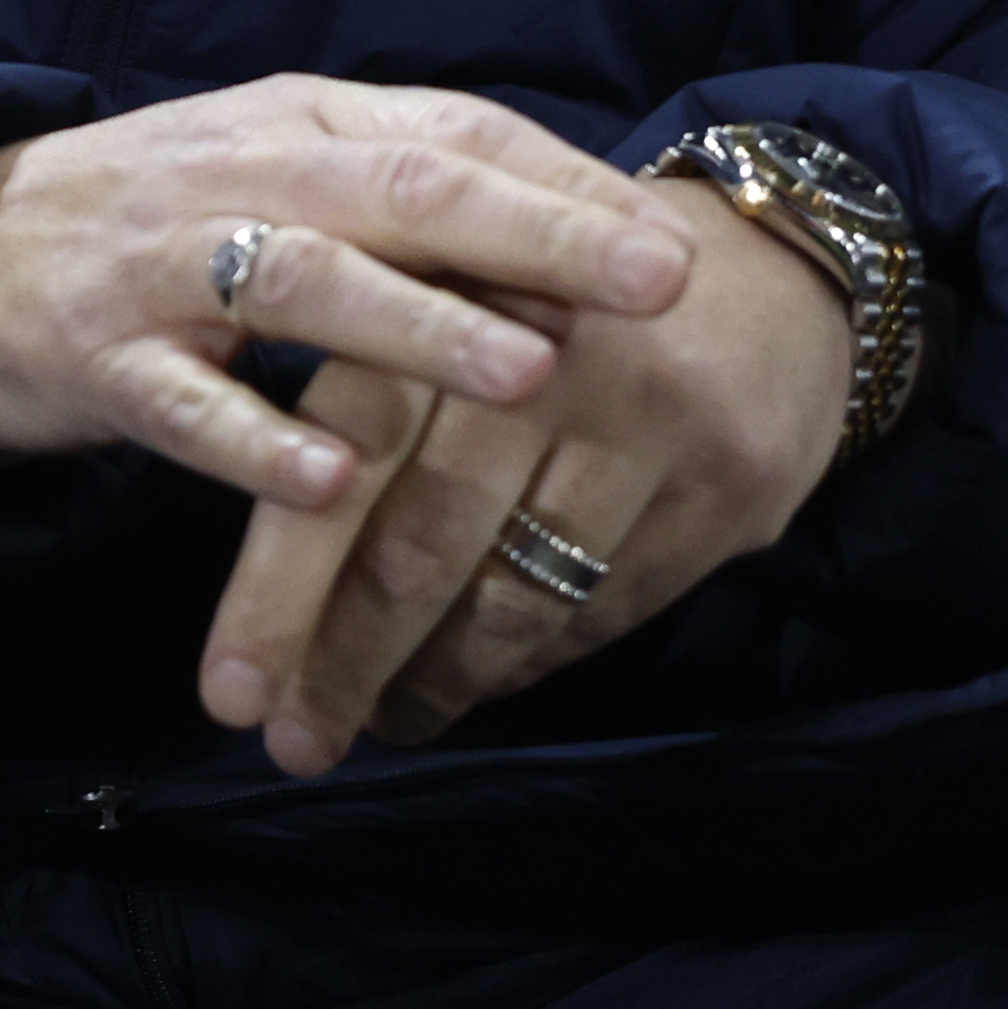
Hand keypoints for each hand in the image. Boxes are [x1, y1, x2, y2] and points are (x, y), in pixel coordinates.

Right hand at [0, 76, 690, 512]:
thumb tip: (591, 222)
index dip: (570, 183)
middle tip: (659, 283)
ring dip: (423, 328)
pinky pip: (185, 403)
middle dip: (541, 233)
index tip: (679, 237)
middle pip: (408, 189)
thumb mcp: (289, 174)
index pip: (459, 134)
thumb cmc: (166, 222)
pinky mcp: (96, 357)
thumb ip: (414, 190)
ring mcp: (167, 265)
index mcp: (307, 124)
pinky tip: (332, 476)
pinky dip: (257, 438)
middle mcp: (247, 173)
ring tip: (528, 372)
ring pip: (308, 284)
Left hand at [196, 173, 849, 773]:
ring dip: (433, 681)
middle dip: (343, 660)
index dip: (282, 582)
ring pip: (516, 597)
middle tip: (291, 741)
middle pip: (423, 541)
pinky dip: (525, 664)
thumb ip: (368, 393)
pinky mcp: (728, 489)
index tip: (229, 693)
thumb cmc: (570, 292)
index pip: (349, 450)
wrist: (778, 268)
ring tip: (378, 719)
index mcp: (464, 285)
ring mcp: (654, 425)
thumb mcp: (463, 292)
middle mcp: (558, 353)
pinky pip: (602, 614)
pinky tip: (478, 681)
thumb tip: (263, 576)